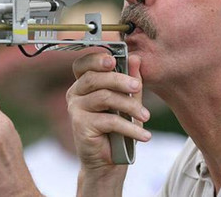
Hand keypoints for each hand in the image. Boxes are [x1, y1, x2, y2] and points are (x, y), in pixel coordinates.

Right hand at [67, 53, 150, 195]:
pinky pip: (108, 120)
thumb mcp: (128, 101)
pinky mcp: (80, 125)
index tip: (114, 60)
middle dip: (120, 80)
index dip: (96, 59)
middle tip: (138, 86)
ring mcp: (75, 109)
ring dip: (130, 106)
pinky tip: (143, 135)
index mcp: (84, 83)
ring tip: (146, 117)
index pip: (83, 64)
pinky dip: (130, 127)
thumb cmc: (117, 129)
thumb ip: (130, 80)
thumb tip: (135, 58)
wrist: (108, 162)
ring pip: (104, 97)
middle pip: (96, 78)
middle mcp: (75, 93)